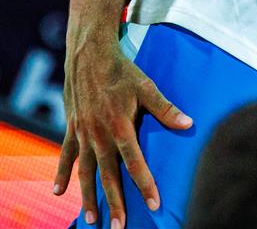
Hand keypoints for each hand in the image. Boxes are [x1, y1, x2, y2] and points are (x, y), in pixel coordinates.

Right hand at [54, 37, 192, 227]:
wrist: (90, 55)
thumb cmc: (122, 70)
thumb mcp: (146, 87)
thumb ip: (166, 109)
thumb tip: (188, 124)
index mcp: (120, 126)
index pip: (135, 163)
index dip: (145, 184)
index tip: (154, 204)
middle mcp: (99, 135)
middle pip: (108, 176)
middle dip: (115, 203)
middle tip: (119, 228)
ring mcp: (83, 133)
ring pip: (85, 172)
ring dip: (87, 197)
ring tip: (91, 220)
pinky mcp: (72, 128)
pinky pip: (66, 155)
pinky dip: (62, 173)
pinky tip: (59, 191)